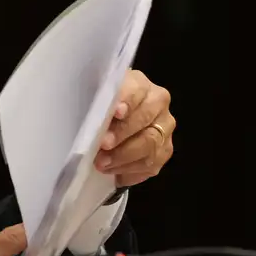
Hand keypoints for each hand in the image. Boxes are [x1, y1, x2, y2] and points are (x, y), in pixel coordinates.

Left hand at [95, 69, 175, 186]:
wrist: (112, 121)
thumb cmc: (100, 105)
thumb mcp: (94, 97)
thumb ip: (96, 104)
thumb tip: (90, 121)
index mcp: (140, 84)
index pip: (136, 90)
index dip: (127, 101)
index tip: (116, 113)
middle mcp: (158, 103)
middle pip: (146, 120)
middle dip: (123, 134)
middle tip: (103, 144)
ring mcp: (164, 128)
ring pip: (151, 145)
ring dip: (124, 157)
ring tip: (102, 163)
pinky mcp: (165, 150)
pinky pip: (151, 165)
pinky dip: (130, 170)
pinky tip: (113, 172)